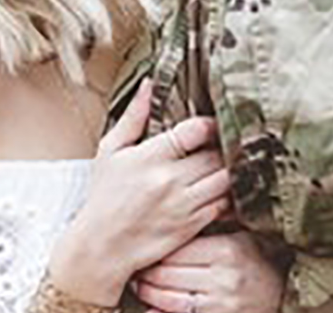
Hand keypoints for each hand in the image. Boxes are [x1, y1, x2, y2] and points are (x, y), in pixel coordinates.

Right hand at [46, 80, 230, 304]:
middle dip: (223, 146)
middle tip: (226, 143)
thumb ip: (133, 117)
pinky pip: (224, 204)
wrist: (101, 247)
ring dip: (230, 169)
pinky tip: (226, 188)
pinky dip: (230, 194)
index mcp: (150, 156)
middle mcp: (169, 180)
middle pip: (216, 153)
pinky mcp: (192, 225)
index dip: (210, 124)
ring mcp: (183, 204)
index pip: (196, 130)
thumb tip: (149, 84)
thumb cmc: (104, 197)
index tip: (210, 125)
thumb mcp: (110, 152)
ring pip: (226, 178)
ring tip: (229, 163)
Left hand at [133, 232, 285, 312]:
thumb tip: (181, 205)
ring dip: (148, 293)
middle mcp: (224, 279)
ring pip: (167, 298)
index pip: (177, 249)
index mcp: (228, 251)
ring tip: (142, 286)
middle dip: (146, 272)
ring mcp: (220, 305)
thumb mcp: (243, 238)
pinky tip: (151, 309)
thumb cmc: (260, 263)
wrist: (287, 296)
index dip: (157, 249)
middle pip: (167, 273)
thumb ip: (215, 225)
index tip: (147, 247)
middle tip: (138, 267)